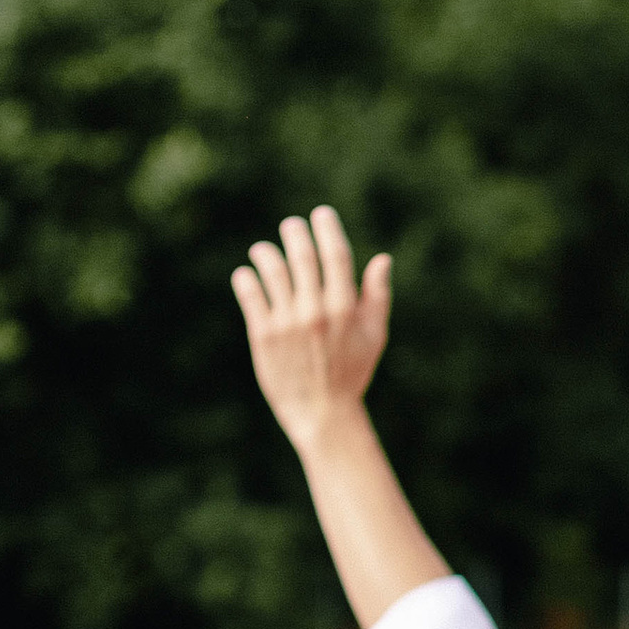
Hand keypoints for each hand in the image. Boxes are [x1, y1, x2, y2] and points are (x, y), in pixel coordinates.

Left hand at [233, 206, 391, 449]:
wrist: (322, 414)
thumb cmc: (351, 372)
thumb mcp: (374, 336)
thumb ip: (378, 296)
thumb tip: (382, 259)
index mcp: (345, 307)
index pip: (336, 255)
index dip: (328, 228)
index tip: (320, 214)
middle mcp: (316, 310)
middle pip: (302, 254)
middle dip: (295, 232)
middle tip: (291, 226)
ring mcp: (288, 321)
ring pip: (272, 268)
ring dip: (266, 252)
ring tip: (263, 251)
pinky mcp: (263, 334)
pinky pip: (250, 293)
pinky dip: (246, 277)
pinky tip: (248, 275)